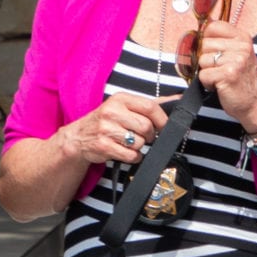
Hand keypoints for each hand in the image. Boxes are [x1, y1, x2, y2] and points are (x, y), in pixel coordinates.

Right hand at [57, 91, 173, 167]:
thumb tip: (178, 99)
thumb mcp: (123, 107)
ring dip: (139, 147)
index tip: (164, 128)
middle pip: (146, 127)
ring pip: (140, 142)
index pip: (150, 107)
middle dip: (150, 136)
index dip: (162, 120)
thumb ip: (149, 104)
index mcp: (120, 99)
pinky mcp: (103, 146)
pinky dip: (133, 157)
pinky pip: (131, 155)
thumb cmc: (106, 122)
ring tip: (129, 143)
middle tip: (143, 137)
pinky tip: (124, 151)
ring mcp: (106, 129)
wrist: (78, 137)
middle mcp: (111, 111)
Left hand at [193, 20, 256, 134]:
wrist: (254, 103)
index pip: (212, 26)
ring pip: (201, 60)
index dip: (206, 40)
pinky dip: (207, 83)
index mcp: (243, 37)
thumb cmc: (240, 78)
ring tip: (221, 77)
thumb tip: (195, 34)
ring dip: (207, 72)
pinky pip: (203, 74)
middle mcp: (242, 46)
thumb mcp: (237, 54)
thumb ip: (220, 41)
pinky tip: (219, 85)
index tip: (213, 51)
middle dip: (206, 59)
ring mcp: (236, 60)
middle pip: (203, 44)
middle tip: (219, 69)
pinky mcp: (228, 74)